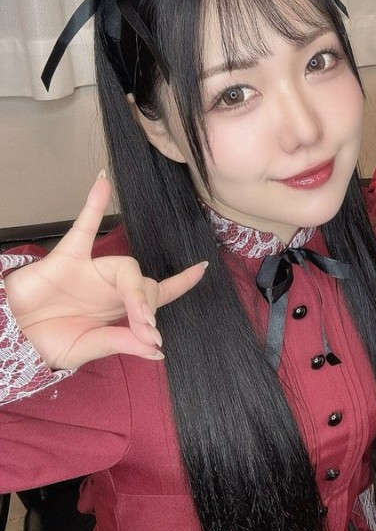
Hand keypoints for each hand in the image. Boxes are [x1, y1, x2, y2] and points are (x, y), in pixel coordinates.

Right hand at [5, 175, 206, 369]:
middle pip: (145, 285)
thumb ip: (122, 343)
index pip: (158, 294)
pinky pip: (83, 227)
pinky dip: (93, 204)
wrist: (12, 335)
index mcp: (119, 310)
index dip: (180, 283)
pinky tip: (102, 181)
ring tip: (141, 317)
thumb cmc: (49, 342)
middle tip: (147, 331)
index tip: (202, 269)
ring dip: (137, 292)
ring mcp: (91, 271)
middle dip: (149, 309)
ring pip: (127, 266)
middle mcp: (111, 288)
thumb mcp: (89, 348)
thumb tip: (157, 349)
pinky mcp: (67, 259)